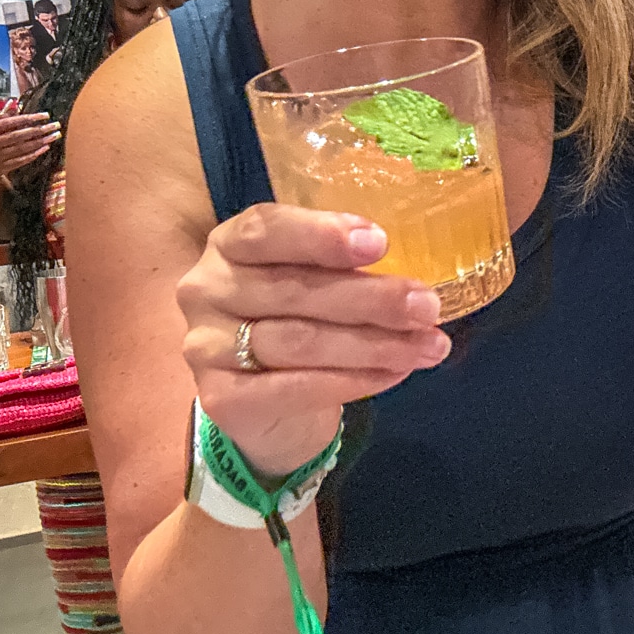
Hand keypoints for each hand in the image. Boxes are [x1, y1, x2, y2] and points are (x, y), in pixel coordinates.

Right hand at [0, 96, 59, 197]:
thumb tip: (2, 102)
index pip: (7, 123)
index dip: (26, 118)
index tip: (43, 115)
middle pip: (17, 136)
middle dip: (37, 130)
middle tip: (54, 125)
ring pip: (21, 148)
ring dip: (39, 142)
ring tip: (54, 135)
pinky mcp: (4, 168)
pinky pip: (21, 160)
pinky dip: (34, 154)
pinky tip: (45, 148)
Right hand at [177, 204, 451, 478]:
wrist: (267, 404)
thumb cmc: (299, 321)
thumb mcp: (312, 281)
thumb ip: (342, 268)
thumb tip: (412, 277)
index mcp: (229, 245)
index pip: (266, 229)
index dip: (321, 235)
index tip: (381, 243)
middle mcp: (206, 290)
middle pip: (293, 290)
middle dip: (370, 299)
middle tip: (427, 306)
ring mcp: (206, 346)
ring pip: (299, 341)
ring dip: (373, 344)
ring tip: (428, 345)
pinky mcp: (220, 398)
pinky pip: (295, 388)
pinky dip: (351, 380)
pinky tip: (394, 374)